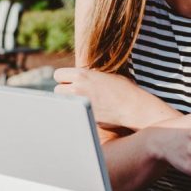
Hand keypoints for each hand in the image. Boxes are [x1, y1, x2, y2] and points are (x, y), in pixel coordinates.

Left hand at [54, 67, 173, 130]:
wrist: (134, 107)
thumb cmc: (124, 90)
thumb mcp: (106, 75)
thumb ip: (89, 75)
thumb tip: (77, 77)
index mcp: (82, 74)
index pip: (58, 74)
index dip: (63, 79)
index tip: (70, 83)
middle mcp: (77, 87)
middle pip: (57, 90)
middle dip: (64, 93)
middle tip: (76, 96)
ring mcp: (79, 103)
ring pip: (62, 103)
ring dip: (68, 104)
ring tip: (79, 105)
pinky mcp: (83, 117)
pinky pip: (71, 114)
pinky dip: (75, 115)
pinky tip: (85, 114)